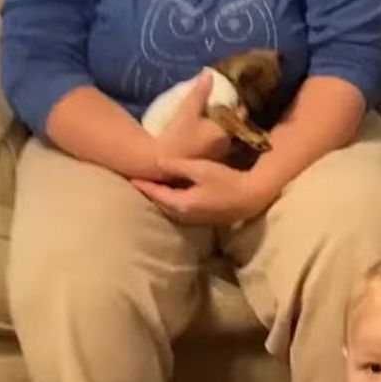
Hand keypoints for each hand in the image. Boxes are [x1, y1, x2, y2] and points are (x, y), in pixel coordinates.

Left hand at [132, 157, 271, 225]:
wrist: (250, 197)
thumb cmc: (226, 181)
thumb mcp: (199, 169)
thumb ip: (177, 166)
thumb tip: (157, 161)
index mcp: (181, 203)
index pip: (156, 194)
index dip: (143, 185)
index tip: (131, 177)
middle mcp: (184, 215)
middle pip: (160, 204)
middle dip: (149, 193)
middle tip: (138, 182)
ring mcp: (193, 219)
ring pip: (169, 209)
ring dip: (160, 199)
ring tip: (152, 188)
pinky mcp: (202, 219)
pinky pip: (179, 211)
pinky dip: (171, 203)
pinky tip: (171, 195)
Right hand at [155, 71, 231, 163]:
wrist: (160, 163)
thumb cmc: (175, 136)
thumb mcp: (186, 111)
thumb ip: (199, 93)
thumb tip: (209, 74)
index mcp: (224, 131)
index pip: (240, 114)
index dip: (236, 104)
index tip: (230, 96)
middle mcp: (226, 145)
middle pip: (233, 126)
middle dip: (228, 116)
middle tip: (218, 105)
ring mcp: (217, 156)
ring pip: (224, 137)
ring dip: (219, 128)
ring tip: (209, 118)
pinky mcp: (207, 164)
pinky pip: (215, 147)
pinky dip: (212, 139)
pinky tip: (201, 133)